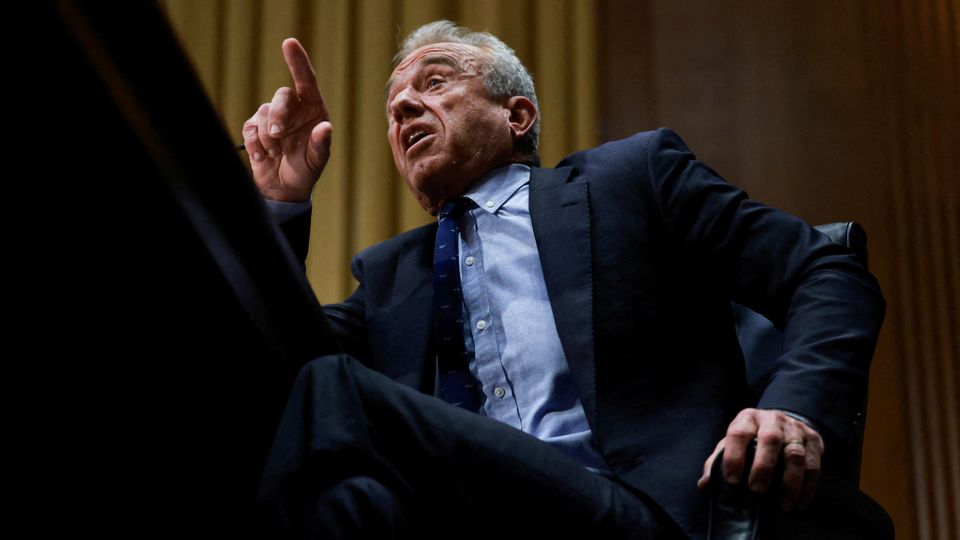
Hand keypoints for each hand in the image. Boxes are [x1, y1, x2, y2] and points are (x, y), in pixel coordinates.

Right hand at [242, 38, 331, 201]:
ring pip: (263, 112)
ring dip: (267, 136)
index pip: (306, 80)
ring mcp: (272, 118)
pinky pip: (249, 128)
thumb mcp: (317, 161)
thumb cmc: (306, 171)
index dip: (297, 61)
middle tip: (278, 136)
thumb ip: (322, 144)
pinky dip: (255, 144)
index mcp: (312, 110)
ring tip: (275, 153)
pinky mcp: (255, 129)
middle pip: (280, 97)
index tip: (289, 43)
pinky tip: (264, 156)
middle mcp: (293, 109)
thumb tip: (325, 127)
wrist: (284, 188)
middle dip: (277, 115)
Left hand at [697, 408, 823, 510]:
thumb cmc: (752, 437)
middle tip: (756, 490)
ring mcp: (795, 429)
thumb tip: (705, 484)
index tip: (732, 479)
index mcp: (748, 418)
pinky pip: (814, 465)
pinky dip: (807, 487)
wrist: (784, 422)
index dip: (734, 456)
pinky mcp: (814, 440)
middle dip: (763, 466)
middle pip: (770, 440)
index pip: (739, 433)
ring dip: (790, 482)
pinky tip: (799, 503)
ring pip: (795, 454)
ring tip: (783, 504)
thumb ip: (717, 460)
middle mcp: (773, 420)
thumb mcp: (733, 442)